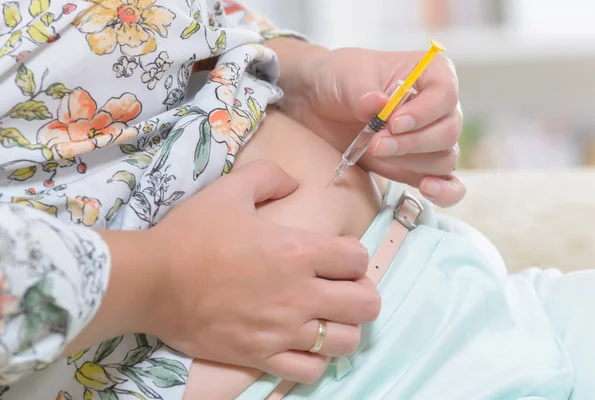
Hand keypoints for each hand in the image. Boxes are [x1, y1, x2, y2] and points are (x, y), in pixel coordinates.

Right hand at [144, 160, 378, 382]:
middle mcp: (298, 294)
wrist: (152, 281)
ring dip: (343, 328)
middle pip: (366, 304)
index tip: (337, 255)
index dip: (352, 255)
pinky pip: (310, 371)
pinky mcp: (261, 356)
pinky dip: (315, 359)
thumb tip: (295, 181)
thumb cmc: (192, 234)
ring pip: (346, 342)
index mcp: (296, 251)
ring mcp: (281, 330)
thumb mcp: (230, 190)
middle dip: (361, 293)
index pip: (358, 258)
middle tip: (341, 287)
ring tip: (326, 318)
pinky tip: (303, 344)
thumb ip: (269, 176)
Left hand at [277, 44, 465, 206]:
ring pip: (444, 158)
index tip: (393, 123)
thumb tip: (379, 105)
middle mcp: (439, 106)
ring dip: (411, 162)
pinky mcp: (419, 165)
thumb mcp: (347, 76)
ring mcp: (432, 138)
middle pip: (448, 131)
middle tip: (376, 144)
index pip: (445, 94)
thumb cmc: (341, 78)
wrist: (321, 103)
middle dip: (411, 143)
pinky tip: (426, 189)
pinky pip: (448, 183)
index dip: (423, 113)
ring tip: (377, 152)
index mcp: (430, 73)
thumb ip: (363, 92)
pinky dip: (444, 191)